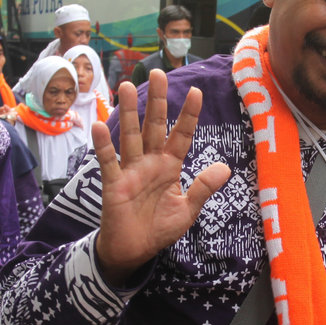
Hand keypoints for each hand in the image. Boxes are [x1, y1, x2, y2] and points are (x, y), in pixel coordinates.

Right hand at [92, 69, 229, 285]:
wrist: (134, 251)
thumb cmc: (159, 228)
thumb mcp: (187, 210)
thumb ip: (203, 188)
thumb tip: (225, 168)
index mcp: (169, 166)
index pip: (181, 135)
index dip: (188, 115)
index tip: (196, 91)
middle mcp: (149, 162)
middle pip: (153, 126)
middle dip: (156, 100)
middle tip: (158, 73)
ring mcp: (130, 171)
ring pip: (130, 136)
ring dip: (128, 112)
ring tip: (125, 86)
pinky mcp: (114, 184)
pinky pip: (109, 162)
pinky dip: (104, 145)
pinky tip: (100, 126)